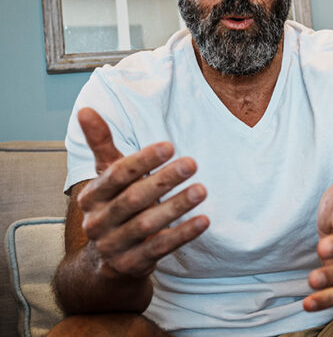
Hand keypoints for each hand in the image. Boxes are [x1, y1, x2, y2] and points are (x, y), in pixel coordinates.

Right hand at [75, 108, 208, 279]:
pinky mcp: (131, 264)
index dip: (142, 160)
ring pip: (146, 225)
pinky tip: (204, 220)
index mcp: (92, 196)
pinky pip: (159, 249)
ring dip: (176, 206)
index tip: (169, 145)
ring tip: (202, 190)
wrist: (106, 263)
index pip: (116, 175)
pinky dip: (182, 234)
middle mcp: (97, 222)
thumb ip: (102, 145)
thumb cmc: (115, 207)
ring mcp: (113, 245)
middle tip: (192, 163)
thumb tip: (86, 109)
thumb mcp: (108, 177)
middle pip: (133, 199)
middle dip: (163, 180)